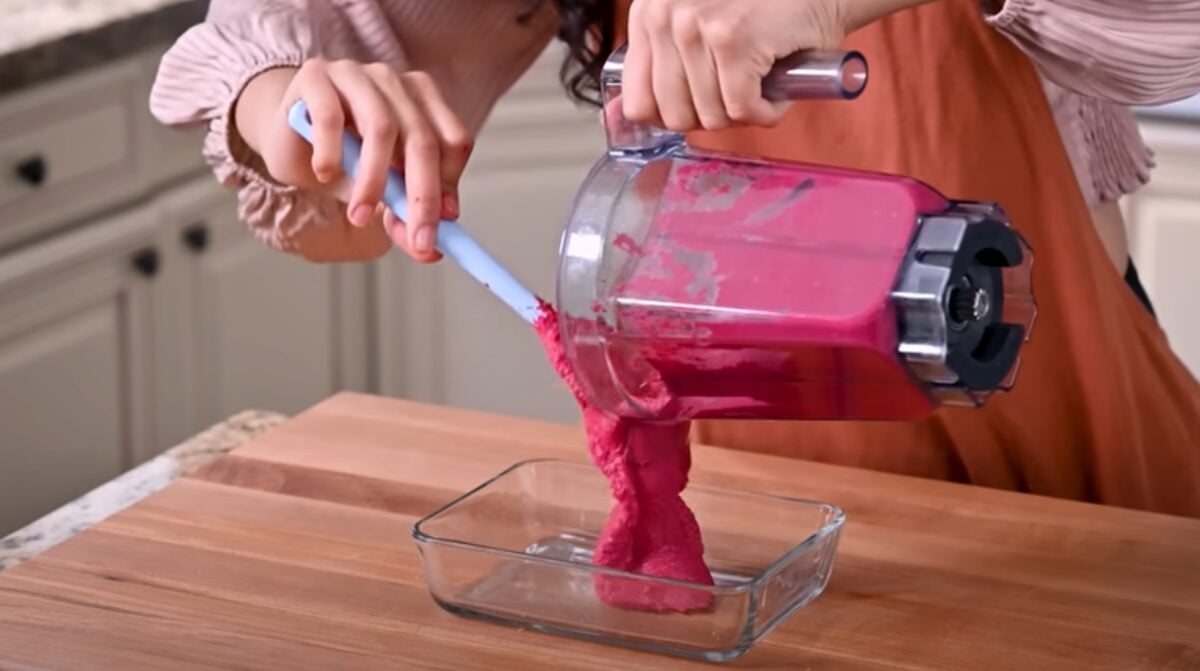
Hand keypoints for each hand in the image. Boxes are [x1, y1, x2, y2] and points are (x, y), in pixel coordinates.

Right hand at [234, 60, 473, 262]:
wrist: (285, 139)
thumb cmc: (339, 160)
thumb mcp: (379, 191)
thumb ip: (404, 215)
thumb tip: (429, 251)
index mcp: (423, 102)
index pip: (453, 140)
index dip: (449, 182)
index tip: (444, 221)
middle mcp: (395, 82)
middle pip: (422, 139)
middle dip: (422, 195)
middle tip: (416, 236)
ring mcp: (356, 73)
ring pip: (381, 127)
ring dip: (373, 181)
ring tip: (360, 215)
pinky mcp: (316, 76)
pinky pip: (331, 118)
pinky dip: (331, 154)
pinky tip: (325, 174)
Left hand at [622, 0, 927, 130]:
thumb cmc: (763, 12)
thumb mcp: (695, 29)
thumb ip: (659, 66)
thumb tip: (618, 119)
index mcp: (648, 13)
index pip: (638, 101)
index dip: (674, 115)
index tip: (701, 104)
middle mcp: (665, 16)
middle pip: (675, 115)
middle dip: (712, 115)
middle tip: (738, 90)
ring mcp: (696, 28)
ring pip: (710, 116)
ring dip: (744, 112)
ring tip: (759, 79)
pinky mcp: (732, 41)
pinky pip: (741, 110)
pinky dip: (766, 111)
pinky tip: (776, 88)